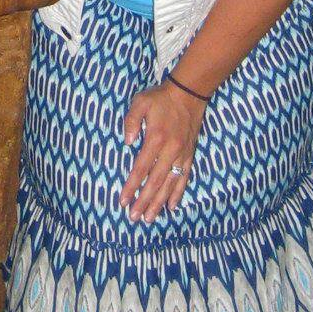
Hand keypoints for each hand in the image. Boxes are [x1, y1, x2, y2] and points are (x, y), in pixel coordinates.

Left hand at [118, 80, 204, 221]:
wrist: (189, 93)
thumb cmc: (161, 98)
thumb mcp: (140, 102)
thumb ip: (131, 121)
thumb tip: (127, 142)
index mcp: (156, 139)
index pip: (141, 169)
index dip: (131, 186)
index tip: (123, 201)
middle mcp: (170, 151)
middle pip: (155, 182)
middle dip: (143, 201)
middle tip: (134, 217)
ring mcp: (181, 155)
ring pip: (170, 184)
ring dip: (159, 203)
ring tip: (150, 218)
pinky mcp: (189, 155)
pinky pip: (184, 178)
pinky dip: (178, 193)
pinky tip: (172, 206)